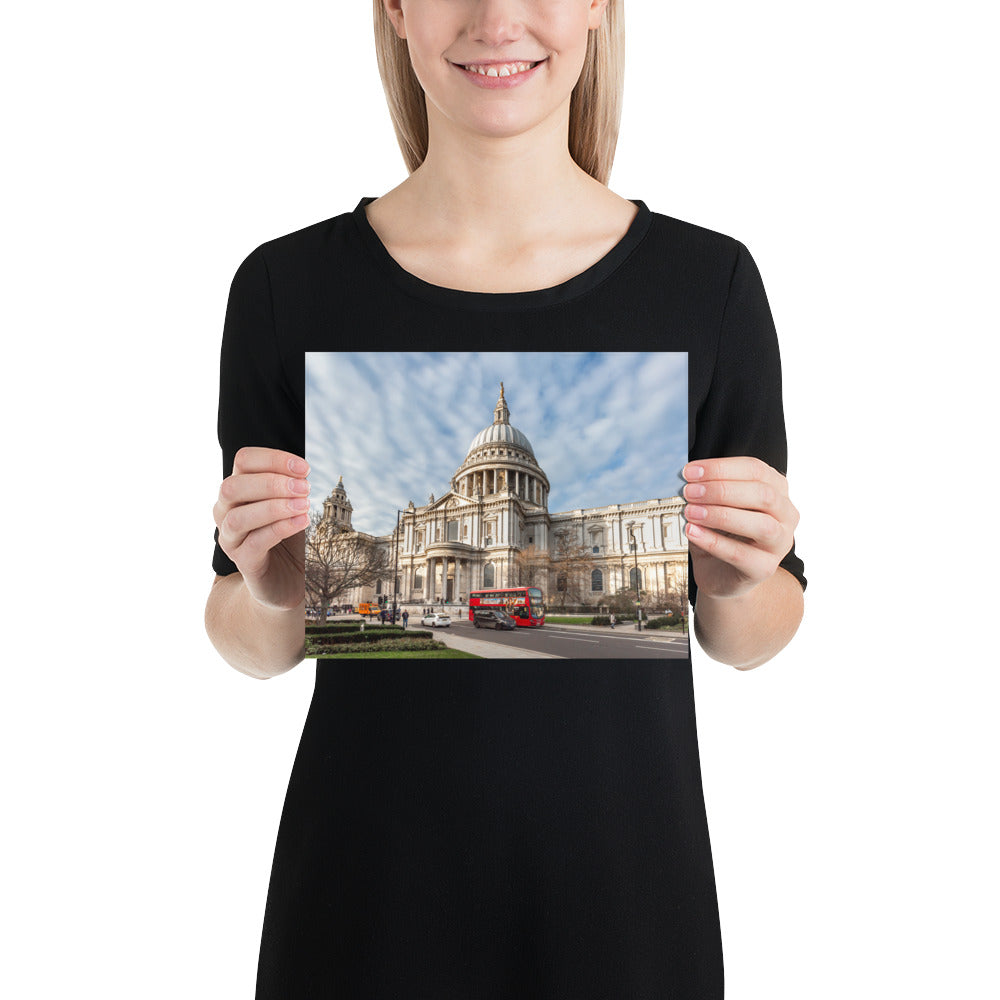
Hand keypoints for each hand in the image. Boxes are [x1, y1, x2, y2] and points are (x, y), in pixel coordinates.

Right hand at [213, 447, 310, 610]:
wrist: (285, 578)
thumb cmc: (287, 534)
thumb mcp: (291, 504)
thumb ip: (292, 486)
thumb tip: (302, 471)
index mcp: (238, 488)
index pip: (243, 460)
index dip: (273, 459)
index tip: (304, 468)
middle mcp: (226, 510)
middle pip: (233, 486)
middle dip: (272, 483)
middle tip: (305, 488)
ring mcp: (230, 537)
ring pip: (238, 517)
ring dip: (275, 507)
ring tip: (305, 505)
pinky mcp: (242, 561)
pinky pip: (254, 542)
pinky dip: (280, 528)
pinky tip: (303, 521)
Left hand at [682, 457, 798, 599]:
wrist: (722, 574)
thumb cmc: (722, 533)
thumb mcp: (716, 506)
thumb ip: (708, 491)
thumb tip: (685, 479)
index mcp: (776, 490)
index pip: (755, 469)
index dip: (721, 468)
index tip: (690, 472)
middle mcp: (785, 514)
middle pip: (763, 494)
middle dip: (722, 490)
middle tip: (689, 492)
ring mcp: (779, 543)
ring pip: (761, 525)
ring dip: (721, 515)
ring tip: (691, 512)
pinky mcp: (765, 568)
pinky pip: (741, 554)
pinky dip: (713, 541)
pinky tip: (692, 532)